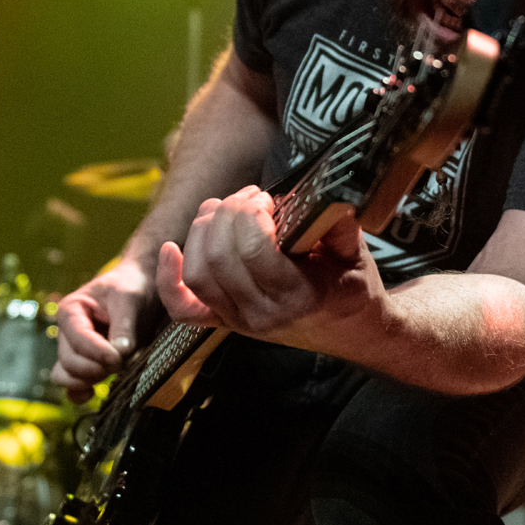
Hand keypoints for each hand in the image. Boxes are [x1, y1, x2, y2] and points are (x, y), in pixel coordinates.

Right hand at [52, 258, 158, 402]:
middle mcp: (67, 332)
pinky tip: (93, 394)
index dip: (96, 352)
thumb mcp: (130, 300)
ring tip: (114, 371)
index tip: (120, 358)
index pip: (77, 338)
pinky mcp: (84, 363)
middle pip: (69, 361)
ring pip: (65, 375)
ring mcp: (73, 349)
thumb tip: (120, 355)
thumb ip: (124, 327)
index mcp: (71, 310)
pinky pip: (71, 385)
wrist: (141, 288)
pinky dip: (79, 392)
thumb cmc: (133, 287)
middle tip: (123, 364)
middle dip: (95, 368)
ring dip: (88, 380)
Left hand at [157, 185, 383, 345]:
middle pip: (219, 258)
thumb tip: (318, 193)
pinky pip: (183, 308)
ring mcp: (239, 321)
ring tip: (223, 209)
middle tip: (248, 197)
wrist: (352, 331)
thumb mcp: (355, 252)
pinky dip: (168, 279)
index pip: (254, 251)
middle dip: (228, 214)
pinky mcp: (225, 322)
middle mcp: (262, 314)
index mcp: (297, 296)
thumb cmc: (352, 287)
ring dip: (202, 231)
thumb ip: (337, 223)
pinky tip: (170, 249)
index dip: (252, 214)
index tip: (266, 198)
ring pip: (198, 274)